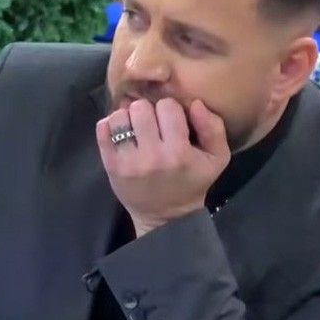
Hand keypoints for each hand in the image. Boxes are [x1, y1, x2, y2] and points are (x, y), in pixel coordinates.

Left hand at [96, 98, 229, 236]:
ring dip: (128, 117)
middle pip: (141, 108)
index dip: (170, 109)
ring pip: (119, 116)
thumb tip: (194, 102)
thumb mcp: (217, 158)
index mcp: (179, 153)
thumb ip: (213, 127)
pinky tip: (122, 132)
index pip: (168, 107)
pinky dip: (110, 124)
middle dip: (148, 111)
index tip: (171, 121)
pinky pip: (102, 129)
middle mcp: (152, 156)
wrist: (165, 216)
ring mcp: (127, 161)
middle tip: (152, 123)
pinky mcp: (110, 165)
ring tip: (136, 127)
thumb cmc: (192, 183)